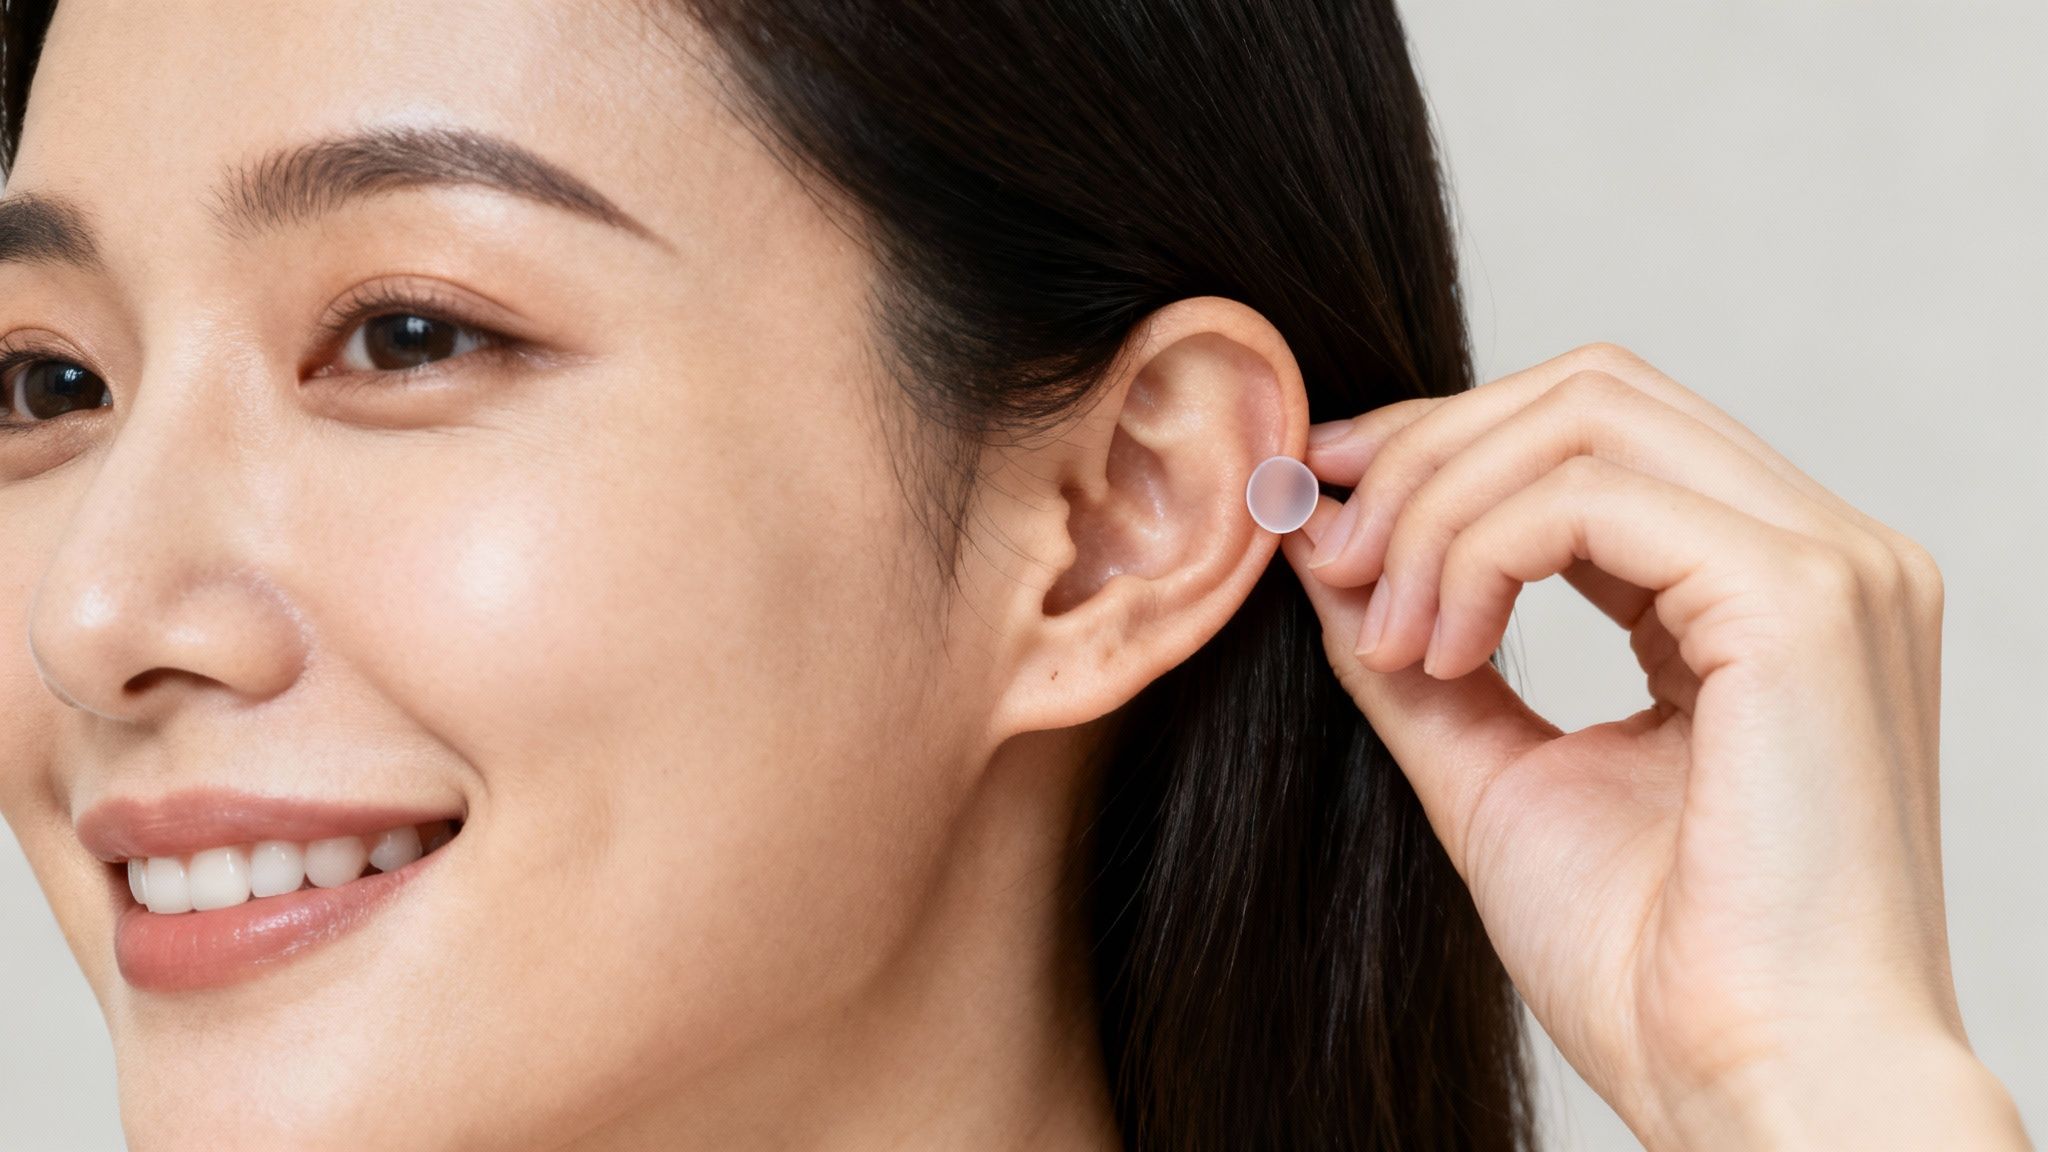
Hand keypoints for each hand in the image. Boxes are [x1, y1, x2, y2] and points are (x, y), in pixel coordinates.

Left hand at [1277, 343, 2030, 1149]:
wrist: (1751, 1091)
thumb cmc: (1656, 969)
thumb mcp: (1497, 773)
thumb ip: (1421, 648)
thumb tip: (1321, 537)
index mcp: (1769, 592)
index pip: (1596, 432)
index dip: (1443, 442)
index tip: (1322, 498)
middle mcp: (1819, 555)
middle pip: (1590, 392)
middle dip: (1427, 453)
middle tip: (1329, 547)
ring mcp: (1828, 567)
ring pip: (1585, 418)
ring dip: (1437, 506)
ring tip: (1388, 633)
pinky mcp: (1804, 601)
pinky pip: (1590, 496)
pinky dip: (1477, 551)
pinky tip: (1439, 652)